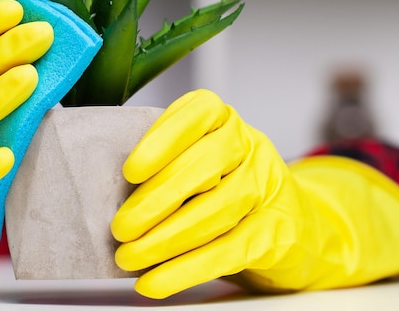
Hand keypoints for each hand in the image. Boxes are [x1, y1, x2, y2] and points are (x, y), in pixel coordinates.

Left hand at [111, 89, 398, 298]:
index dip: (161, 141)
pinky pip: (227, 251)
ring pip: (215, 211)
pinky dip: (186, 269)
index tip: (130, 171)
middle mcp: (249, 146)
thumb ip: (164, 164)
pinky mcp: (276, 232)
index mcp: (222, 120)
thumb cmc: (226, 186)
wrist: (292, 224)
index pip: (195, 116)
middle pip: (204, 167)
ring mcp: (267, 187)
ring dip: (165, 240)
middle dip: (155, 201)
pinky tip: (155, 281)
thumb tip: (106, 190)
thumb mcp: (198, 160)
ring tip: (128, 258)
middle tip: (119, 228)